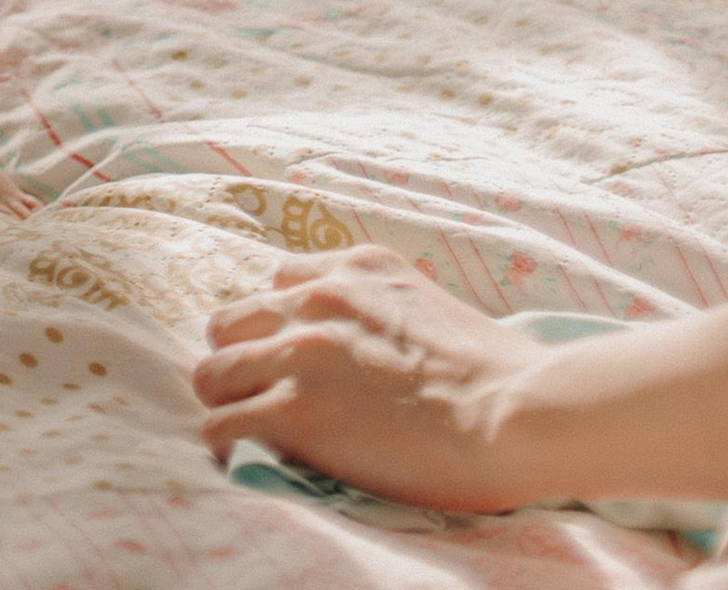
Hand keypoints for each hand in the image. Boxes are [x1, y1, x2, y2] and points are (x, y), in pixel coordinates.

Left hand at [194, 249, 542, 511]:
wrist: (514, 410)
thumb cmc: (498, 374)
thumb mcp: (428, 306)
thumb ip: (382, 312)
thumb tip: (369, 350)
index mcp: (355, 269)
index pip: (278, 283)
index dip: (276, 325)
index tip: (285, 356)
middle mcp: (317, 297)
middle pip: (231, 320)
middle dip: (240, 357)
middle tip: (258, 394)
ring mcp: (300, 353)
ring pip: (213, 371)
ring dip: (226, 399)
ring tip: (246, 429)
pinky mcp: (294, 411)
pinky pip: (222, 425)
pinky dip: (227, 442)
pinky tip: (246, 458)